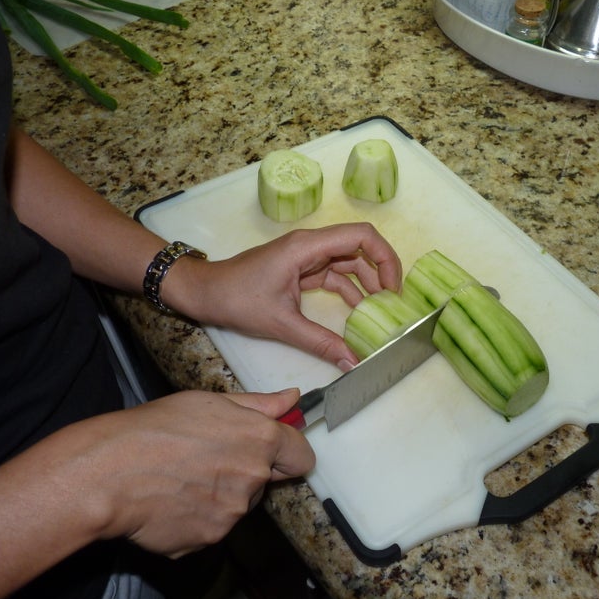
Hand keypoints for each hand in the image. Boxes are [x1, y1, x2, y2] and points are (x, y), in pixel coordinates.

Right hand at [79, 389, 313, 557]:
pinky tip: (170, 501)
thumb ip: (258, 404)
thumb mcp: (209, 401)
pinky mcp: (209, 539)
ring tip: (180, 478)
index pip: (302, 456)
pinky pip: (211, 528)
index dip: (289, 452)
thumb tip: (292, 398)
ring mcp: (233, 513)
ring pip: (237, 504)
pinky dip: (195, 518)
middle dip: (244, 471)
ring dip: (219, 495)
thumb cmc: (154, 429)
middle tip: (205, 458)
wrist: (109, 473)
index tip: (274, 451)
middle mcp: (254, 479)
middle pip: (264, 480)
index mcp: (260, 440)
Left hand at [164, 222, 401, 369]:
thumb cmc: (236, 298)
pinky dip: (350, 293)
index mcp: (307, 246)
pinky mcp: (301, 271)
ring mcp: (307, 258)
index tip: (394, 288)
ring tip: (382, 311)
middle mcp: (311, 246)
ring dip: (368, 284)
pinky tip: (359, 314)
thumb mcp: (282, 323)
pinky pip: (334, 277)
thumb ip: (321, 342)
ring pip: (350, 264)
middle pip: (360, 249)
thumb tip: (352, 362)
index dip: (385, 257)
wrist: (204, 293)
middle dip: (382, 273)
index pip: (361, 236)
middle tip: (394, 304)